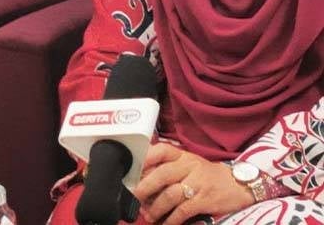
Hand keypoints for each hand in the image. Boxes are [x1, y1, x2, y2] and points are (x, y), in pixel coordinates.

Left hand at [132, 143, 253, 224]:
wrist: (238, 184)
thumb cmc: (205, 174)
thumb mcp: (188, 163)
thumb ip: (167, 166)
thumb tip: (141, 176)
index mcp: (182, 156)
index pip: (161, 151)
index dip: (144, 159)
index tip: (131, 170)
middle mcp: (189, 166)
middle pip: (162, 175)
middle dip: (144, 188)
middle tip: (134, 197)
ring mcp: (198, 183)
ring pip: (171, 195)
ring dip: (156, 208)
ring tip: (148, 215)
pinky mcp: (205, 200)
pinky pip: (183, 210)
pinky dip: (172, 219)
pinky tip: (165, 223)